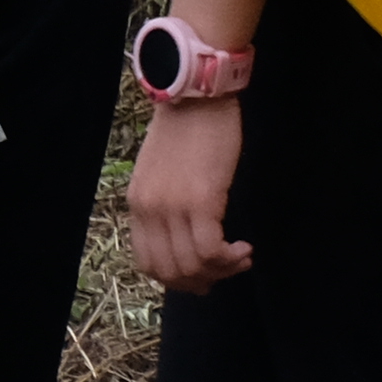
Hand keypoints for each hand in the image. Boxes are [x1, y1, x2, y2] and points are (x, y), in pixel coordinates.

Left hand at [128, 92, 252, 289]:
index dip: (179, 279)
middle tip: (227, 268)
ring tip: (241, 257)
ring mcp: (171, 207)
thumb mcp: (162, 176)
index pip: (148, 264)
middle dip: (203, 281)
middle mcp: (148, 210)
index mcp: (137, 204)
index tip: (205, 273)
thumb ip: (166, 208)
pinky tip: (245, 248)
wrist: (195, 99)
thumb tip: (186, 243)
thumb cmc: (185, 134)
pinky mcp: (199, 201)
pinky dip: (230, 258)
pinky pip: (210, 250)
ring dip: (222, 271)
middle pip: (169, 273)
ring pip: (191, 267)